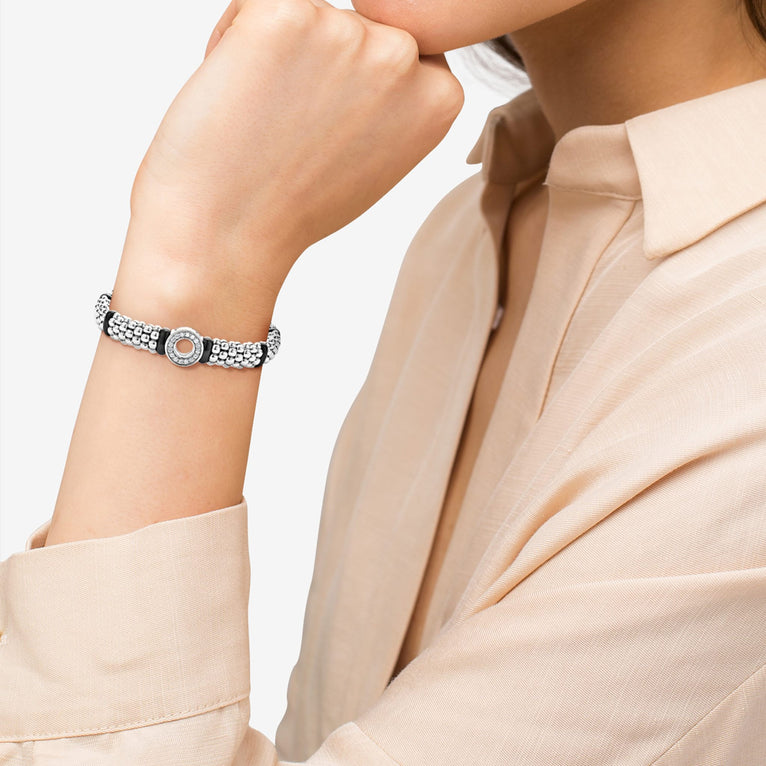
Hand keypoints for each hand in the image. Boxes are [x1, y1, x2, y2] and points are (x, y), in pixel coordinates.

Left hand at [126, 0, 463, 293]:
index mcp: (438, 97)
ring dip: (280, 53)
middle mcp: (403, 57)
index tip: (334, 127)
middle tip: (294, 127)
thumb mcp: (376, 160)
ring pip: (308, 14)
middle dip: (323, 63)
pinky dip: (234, 39)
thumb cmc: (292, 210)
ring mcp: (347, 32)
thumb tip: (371, 58)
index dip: (357, 85)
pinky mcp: (286, 12)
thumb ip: (391, 105)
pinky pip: (256, 3)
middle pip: (357, 28)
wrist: (228, 235)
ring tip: (265, 119)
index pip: (403, 54)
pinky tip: (238, 96)